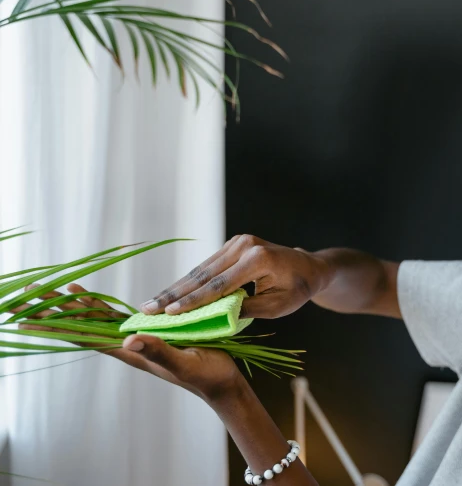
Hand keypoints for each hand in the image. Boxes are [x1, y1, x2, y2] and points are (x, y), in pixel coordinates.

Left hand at [15, 283, 243, 402]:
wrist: (221, 380)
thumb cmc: (206, 374)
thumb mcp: (183, 363)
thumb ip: (158, 351)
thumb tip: (127, 339)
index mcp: (133, 353)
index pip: (86, 337)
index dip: (58, 326)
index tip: (29, 318)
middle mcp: (130, 345)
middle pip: (86, 325)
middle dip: (57, 310)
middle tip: (30, 293)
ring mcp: (140, 339)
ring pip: (100, 320)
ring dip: (76, 306)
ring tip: (54, 292)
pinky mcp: (153, 332)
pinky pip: (119, 317)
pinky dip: (102, 306)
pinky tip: (91, 299)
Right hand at [139, 234, 332, 317]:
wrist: (308, 266)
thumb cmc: (297, 289)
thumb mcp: (278, 306)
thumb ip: (247, 309)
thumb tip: (215, 316)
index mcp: (258, 259)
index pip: (220, 285)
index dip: (194, 301)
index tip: (170, 314)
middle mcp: (244, 245)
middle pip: (204, 274)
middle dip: (174, 294)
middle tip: (147, 309)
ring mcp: (237, 242)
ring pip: (201, 268)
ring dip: (175, 287)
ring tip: (151, 303)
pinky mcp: (233, 245)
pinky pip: (207, 266)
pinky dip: (188, 281)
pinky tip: (169, 294)